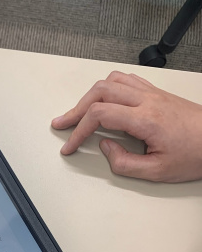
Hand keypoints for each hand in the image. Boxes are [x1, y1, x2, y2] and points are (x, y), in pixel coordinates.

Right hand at [52, 71, 201, 182]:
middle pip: (100, 91)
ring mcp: (153, 93)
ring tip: (79, 112)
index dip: (78, 130)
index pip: (99, 115)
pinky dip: (108, 88)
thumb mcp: (157, 171)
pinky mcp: (158, 93)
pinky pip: (126, 80)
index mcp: (146, 119)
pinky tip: (104, 100)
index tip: (70, 145)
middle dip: (76, 109)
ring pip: (111, 81)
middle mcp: (147, 100)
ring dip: (90, 96)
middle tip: (63, 124)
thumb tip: (106, 149)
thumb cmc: (196, 154)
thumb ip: (125, 163)